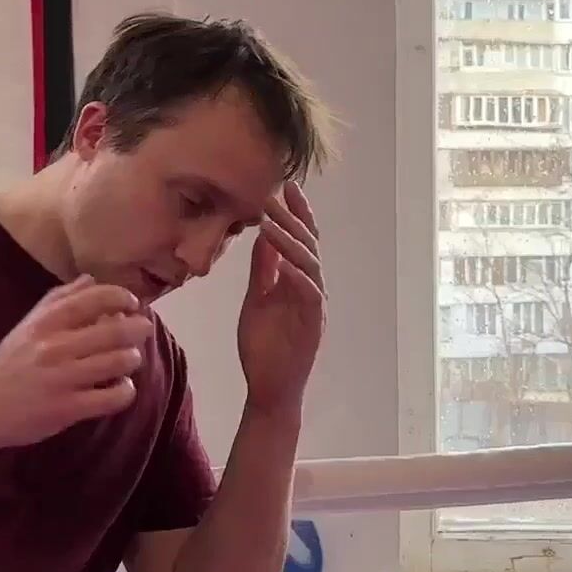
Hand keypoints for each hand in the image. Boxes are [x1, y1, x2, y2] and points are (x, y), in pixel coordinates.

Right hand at [0, 276, 153, 451]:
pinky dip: (125, 390)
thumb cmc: (6, 364)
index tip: (131, 303)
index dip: (122, 297)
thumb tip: (91, 279)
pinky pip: (113, 397)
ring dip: (132, 359)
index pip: (95, 298)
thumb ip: (58, 300)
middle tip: (144, 331)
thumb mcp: (27, 326)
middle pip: (115, 331)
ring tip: (127, 361)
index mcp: (45, 322)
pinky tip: (118, 388)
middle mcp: (55, 346)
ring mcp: (62, 378)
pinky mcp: (67, 409)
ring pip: (119, 362)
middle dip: (139, 329)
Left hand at [238, 182, 325, 416]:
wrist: (270, 387)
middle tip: (277, 191)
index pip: (301, 240)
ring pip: (310, 265)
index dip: (297, 213)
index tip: (287, 185)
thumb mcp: (257, 299)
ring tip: (272, 220)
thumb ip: (263, 270)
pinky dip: (298, 277)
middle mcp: (312, 289)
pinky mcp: (313, 325)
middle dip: (294, 218)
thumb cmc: (264, 346)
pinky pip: (310, 295)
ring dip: (292, 241)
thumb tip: (263, 235)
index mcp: (298, 281)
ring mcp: (315, 306)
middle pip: (308, 245)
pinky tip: (284, 262)